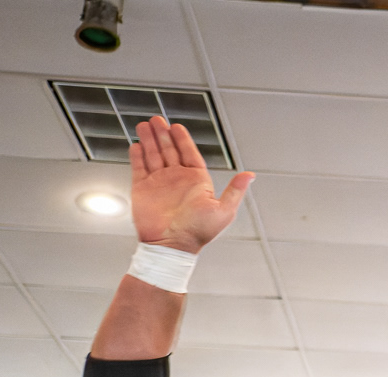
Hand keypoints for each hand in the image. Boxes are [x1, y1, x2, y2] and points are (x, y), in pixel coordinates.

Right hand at [130, 115, 252, 253]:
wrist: (172, 246)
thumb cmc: (199, 232)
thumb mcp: (224, 211)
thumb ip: (235, 190)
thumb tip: (250, 175)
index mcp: (196, 182)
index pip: (189, 153)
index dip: (183, 139)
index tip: (177, 127)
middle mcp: (177, 180)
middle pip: (170, 150)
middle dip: (163, 134)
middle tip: (157, 119)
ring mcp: (159, 183)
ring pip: (153, 155)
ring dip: (150, 139)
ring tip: (145, 124)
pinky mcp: (142, 189)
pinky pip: (139, 168)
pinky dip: (138, 155)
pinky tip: (137, 144)